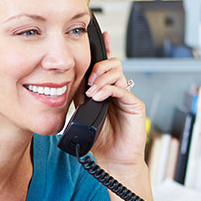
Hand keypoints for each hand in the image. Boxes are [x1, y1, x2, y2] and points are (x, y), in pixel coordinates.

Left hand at [81, 32, 146, 169]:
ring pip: (117, 72)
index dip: (101, 51)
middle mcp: (116, 92)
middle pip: (111, 64)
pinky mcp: (134, 105)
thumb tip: (65, 86)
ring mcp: (126, 97)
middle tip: (88, 80)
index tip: (96, 39)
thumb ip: (78, 100)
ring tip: (92, 91)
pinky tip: (98, 96)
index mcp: (105, 92)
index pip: (102, 67)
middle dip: (97, 66)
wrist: (115, 161)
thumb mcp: (83, 117)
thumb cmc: (101, 143)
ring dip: (102, 77)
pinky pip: (121, 89)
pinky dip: (108, 89)